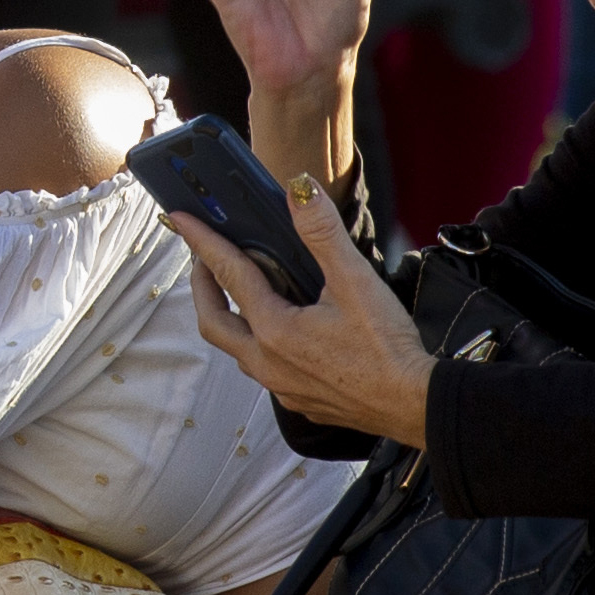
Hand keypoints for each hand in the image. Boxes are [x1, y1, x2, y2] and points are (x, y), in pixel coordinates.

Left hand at [173, 184, 432, 445]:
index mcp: (274, 329)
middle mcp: (267, 363)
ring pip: (237, 349)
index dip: (203, 242)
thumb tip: (299, 190)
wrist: (413, 404)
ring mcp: (281, 387)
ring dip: (231, 318)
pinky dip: (259, 343)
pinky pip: (263, 370)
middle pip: (214, 321)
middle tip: (203, 261)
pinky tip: (282, 333)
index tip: (181, 220)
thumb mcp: (355, 281)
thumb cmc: (387, 347)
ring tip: (241, 293)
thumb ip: (322, 233)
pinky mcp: (299, 401)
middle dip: (202, 287)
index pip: (229, 275)